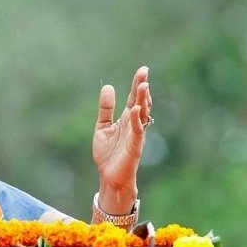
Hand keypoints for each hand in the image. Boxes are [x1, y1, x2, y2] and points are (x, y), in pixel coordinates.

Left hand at [92, 66, 151, 214]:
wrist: (109, 176)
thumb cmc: (108, 153)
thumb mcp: (102, 126)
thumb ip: (106, 109)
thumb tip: (108, 87)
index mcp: (127, 119)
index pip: (134, 98)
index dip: (138, 84)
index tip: (143, 70)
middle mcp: (134, 125)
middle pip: (141, 102)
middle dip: (143, 88)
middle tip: (144, 72)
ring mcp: (136, 135)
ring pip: (142, 115)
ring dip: (143, 100)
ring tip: (143, 86)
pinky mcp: (135, 146)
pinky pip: (138, 131)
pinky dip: (137, 120)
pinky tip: (136, 110)